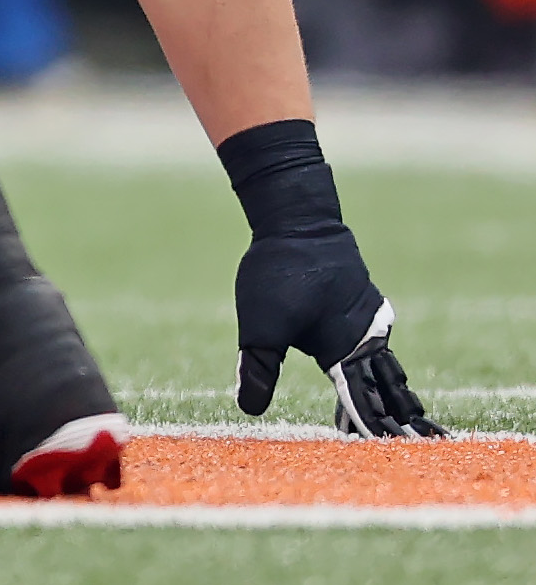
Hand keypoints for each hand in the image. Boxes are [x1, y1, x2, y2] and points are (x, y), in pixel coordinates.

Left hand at [235, 227, 440, 435]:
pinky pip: (375, 342)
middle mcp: (367, 338)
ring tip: (409, 415)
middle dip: (399, 415)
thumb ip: (259, 368)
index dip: (371, 429)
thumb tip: (249, 410)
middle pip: (387, 388)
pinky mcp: (361, 302)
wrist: (300, 218)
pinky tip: (377, 368)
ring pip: (385, 365)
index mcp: (347, 351)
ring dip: (394, 390)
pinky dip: (380, 362)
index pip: (362, 403)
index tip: (389, 454)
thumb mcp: (261, 325)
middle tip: (422, 443)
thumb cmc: (281, 272)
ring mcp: (368, 319)